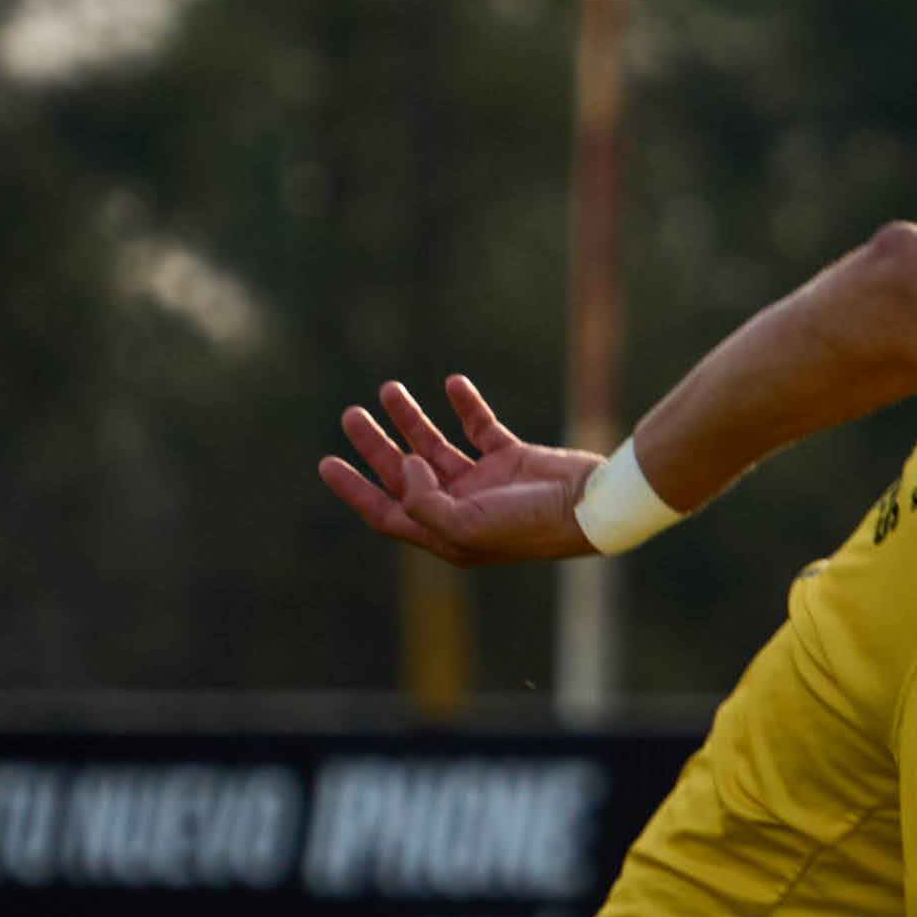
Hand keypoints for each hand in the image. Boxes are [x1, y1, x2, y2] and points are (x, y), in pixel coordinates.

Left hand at [321, 379, 597, 565]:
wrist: (590, 507)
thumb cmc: (529, 526)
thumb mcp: (465, 526)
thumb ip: (423, 501)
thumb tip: (406, 466)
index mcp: (446, 534)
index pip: (387, 512)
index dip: (355, 489)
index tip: (327, 462)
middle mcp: (461, 509)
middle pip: (405, 475)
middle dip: (376, 446)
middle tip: (350, 415)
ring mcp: (486, 484)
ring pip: (435, 446)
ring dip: (411, 419)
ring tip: (388, 389)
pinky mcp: (512, 458)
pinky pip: (479, 427)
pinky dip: (465, 404)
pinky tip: (452, 383)